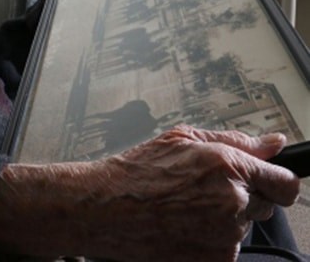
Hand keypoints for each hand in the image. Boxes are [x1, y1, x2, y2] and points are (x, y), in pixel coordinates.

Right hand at [0, 125, 298, 260]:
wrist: (104, 209)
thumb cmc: (135, 172)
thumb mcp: (180, 139)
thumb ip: (234, 139)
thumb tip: (273, 143)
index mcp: (226, 165)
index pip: (284, 182)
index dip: (276, 181)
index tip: (269, 183)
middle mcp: (231, 200)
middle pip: (264, 205)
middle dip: (242, 197)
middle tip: (201, 191)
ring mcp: (223, 235)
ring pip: (241, 227)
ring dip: (223, 219)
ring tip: (182, 207)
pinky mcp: (213, 260)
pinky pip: (225, 248)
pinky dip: (209, 239)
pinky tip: (180, 226)